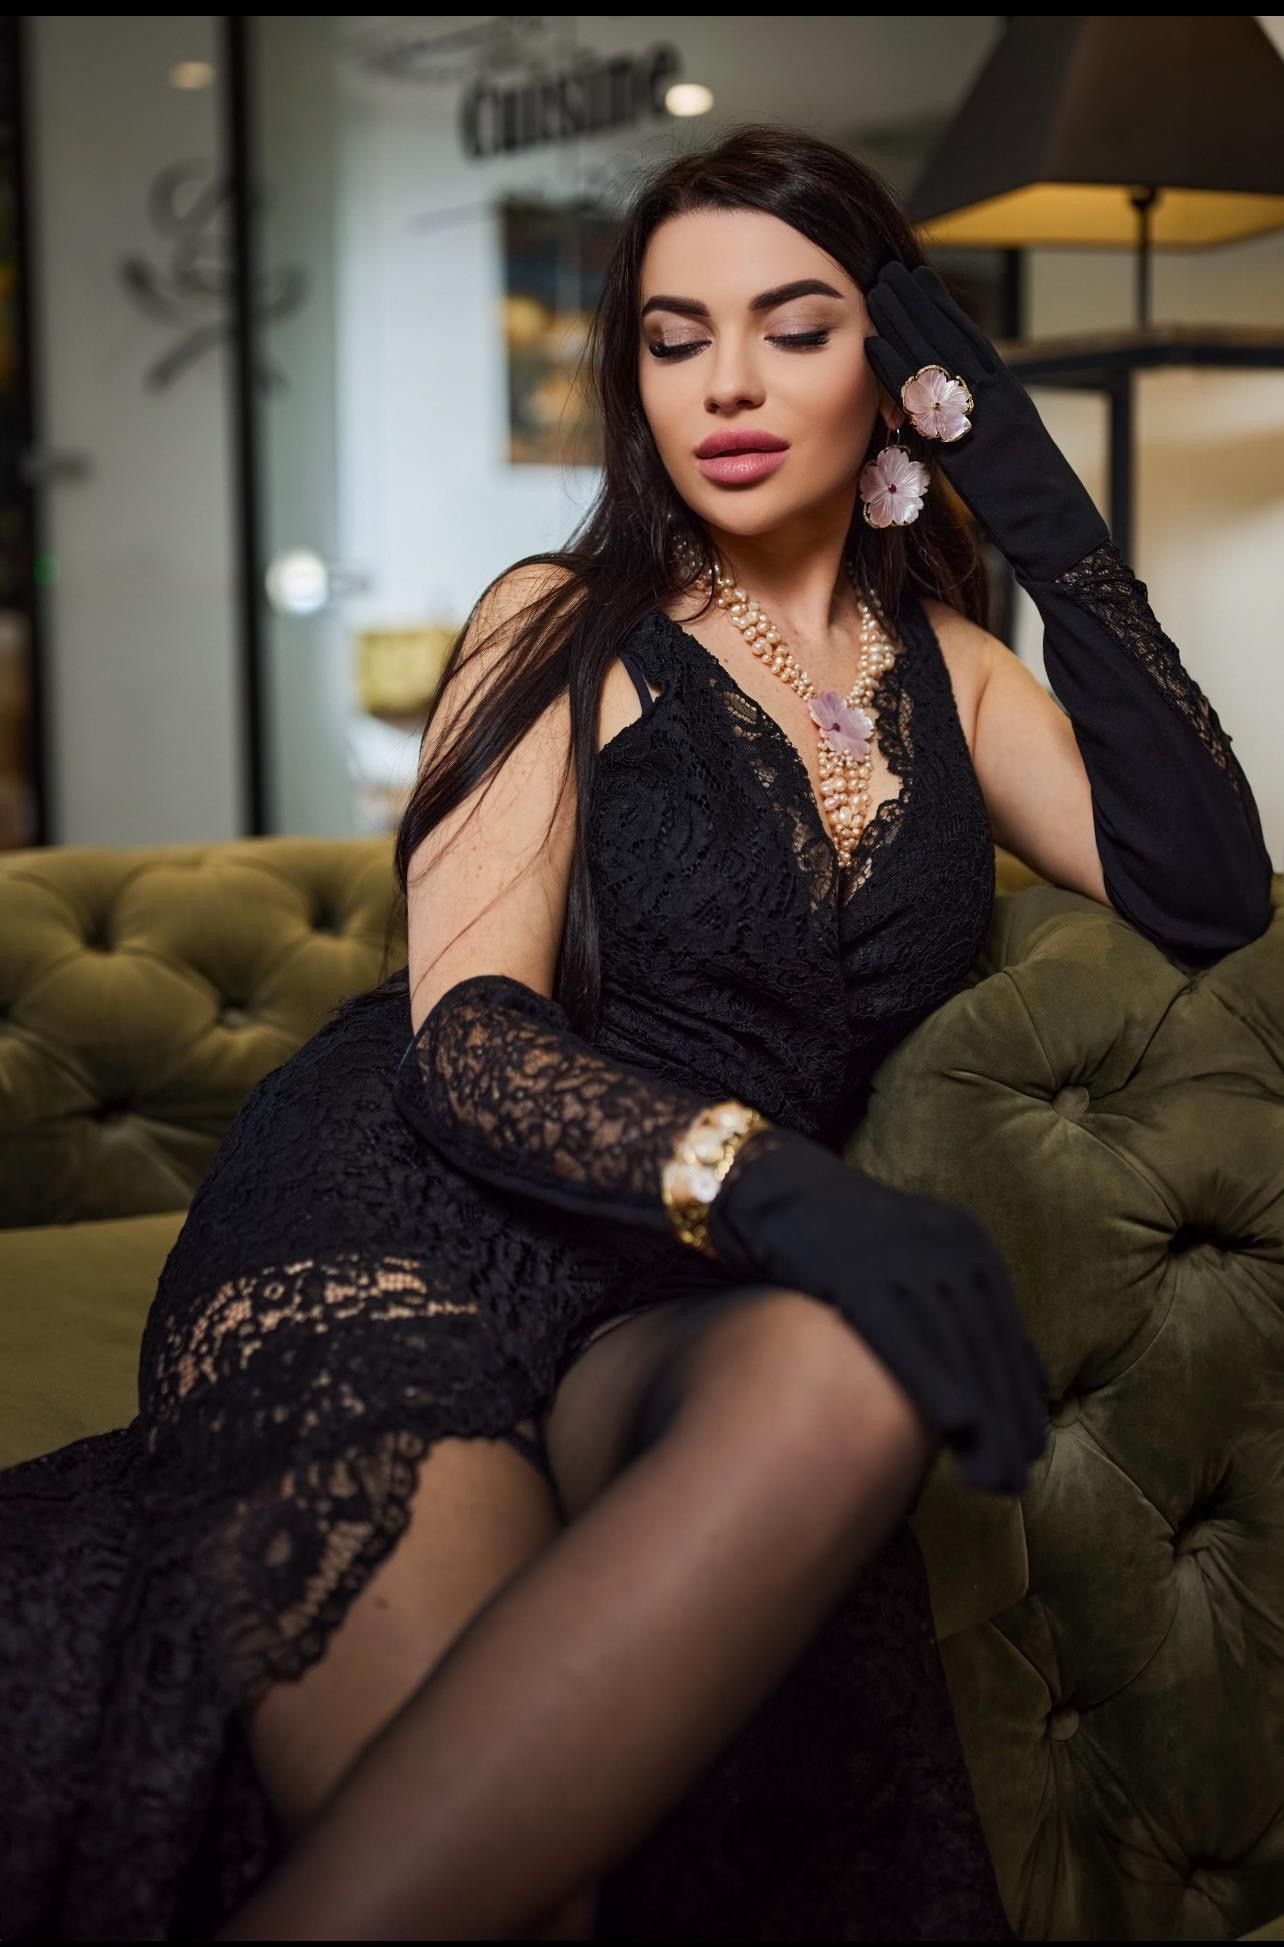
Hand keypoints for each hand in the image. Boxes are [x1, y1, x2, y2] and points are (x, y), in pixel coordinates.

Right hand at [708, 1126, 1048, 1494]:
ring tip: (988, 1478)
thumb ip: (959, 1313)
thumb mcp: (912, 1267)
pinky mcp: (857, 1264)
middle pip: (985, 1346)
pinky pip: (901, 1331)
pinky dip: (932, 1377)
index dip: (1021, 1400)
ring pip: (954, 1346)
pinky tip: (956, 1422)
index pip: (1006, 1335)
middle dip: (1006, 1421)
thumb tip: (1016, 1384)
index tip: (1032, 1454)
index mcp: (969, 1245)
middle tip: (1013, 1484)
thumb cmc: (837, 1240)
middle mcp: (948, 1243)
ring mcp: (903, 1252)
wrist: (770, 1186)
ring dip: (981, 1419)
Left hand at [863, 261, 1110, 584]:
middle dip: (922, 304)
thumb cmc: (1041, 518)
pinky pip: (928, 397)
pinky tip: (873, 343)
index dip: (944, 313)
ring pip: (941, 356)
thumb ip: (984, 439)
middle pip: (954, 340)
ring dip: (906, 320)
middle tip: (889, 270)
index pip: (973, 347)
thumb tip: (957, 428)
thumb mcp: (1010, 466)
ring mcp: (986, 414)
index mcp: (1012, 402)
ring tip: (877, 287)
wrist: (1063, 542)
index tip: (919, 283)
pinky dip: (899, 368)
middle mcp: (1000, 399)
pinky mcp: (970, 437)